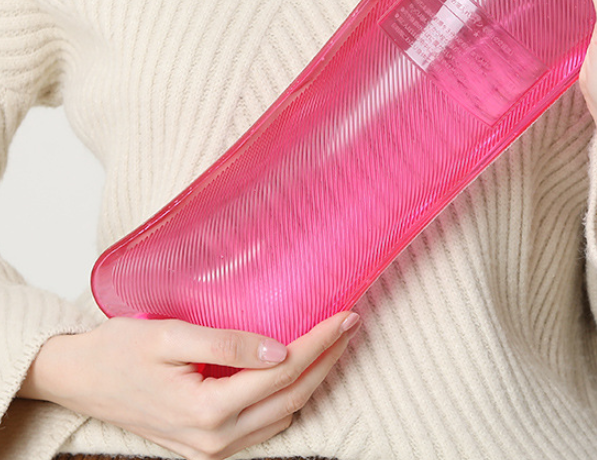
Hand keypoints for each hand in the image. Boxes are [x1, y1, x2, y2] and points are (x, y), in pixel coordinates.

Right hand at [19, 311, 360, 459]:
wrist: (79, 379)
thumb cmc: (119, 350)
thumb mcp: (169, 336)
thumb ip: (225, 344)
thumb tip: (278, 350)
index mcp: (206, 410)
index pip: (283, 373)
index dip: (321, 343)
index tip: (347, 316)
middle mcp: (214, 439)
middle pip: (292, 397)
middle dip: (328, 359)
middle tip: (352, 324)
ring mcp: (211, 447)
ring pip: (283, 414)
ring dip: (313, 379)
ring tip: (332, 342)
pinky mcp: (206, 444)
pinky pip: (263, 426)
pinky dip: (288, 397)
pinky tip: (297, 371)